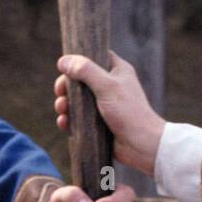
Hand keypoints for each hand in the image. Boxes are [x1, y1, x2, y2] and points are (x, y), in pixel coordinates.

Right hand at [54, 50, 164, 177]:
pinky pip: (79, 120)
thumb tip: (63, 61)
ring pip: (78, 101)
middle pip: (81, 79)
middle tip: (59, 91)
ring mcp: (104, 106)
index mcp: (116, 71)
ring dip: (65, 104)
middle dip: (67, 85)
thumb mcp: (107, 86)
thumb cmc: (129, 113)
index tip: (64, 66)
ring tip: (61, 109)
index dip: (78, 59)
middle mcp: (110, 86)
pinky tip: (63, 123)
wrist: (142, 146)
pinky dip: (69, 120)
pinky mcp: (99, 125)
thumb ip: (85, 71)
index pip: (95, 56)